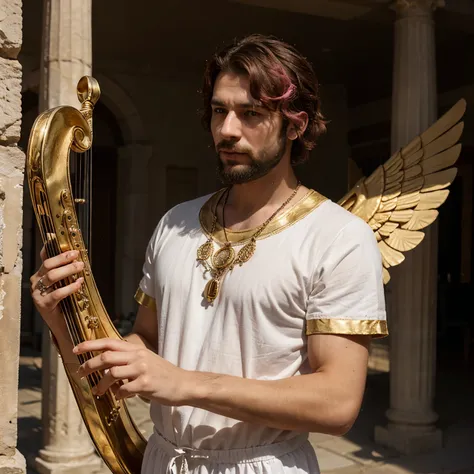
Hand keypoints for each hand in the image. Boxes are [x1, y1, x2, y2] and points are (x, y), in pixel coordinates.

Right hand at [30, 248, 83, 330]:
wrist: (61, 323)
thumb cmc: (65, 301)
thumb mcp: (64, 283)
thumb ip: (67, 271)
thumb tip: (78, 257)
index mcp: (41, 274)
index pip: (44, 257)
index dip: (52, 247)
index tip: (63, 241)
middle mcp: (37, 281)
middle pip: (48, 265)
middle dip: (63, 258)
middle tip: (77, 255)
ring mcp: (38, 293)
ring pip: (52, 276)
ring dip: (68, 270)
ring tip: (80, 267)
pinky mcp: (44, 304)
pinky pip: (57, 293)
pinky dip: (70, 287)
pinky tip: (79, 283)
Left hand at [74, 338, 193, 404]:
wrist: (183, 383)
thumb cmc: (162, 374)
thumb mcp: (145, 360)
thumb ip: (127, 360)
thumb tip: (104, 366)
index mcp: (136, 349)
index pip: (109, 342)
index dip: (90, 344)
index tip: (75, 349)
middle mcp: (138, 356)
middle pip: (106, 356)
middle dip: (89, 365)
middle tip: (80, 374)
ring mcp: (142, 369)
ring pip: (111, 373)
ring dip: (101, 384)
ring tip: (98, 392)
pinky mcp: (146, 384)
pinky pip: (123, 390)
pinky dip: (117, 395)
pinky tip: (119, 397)